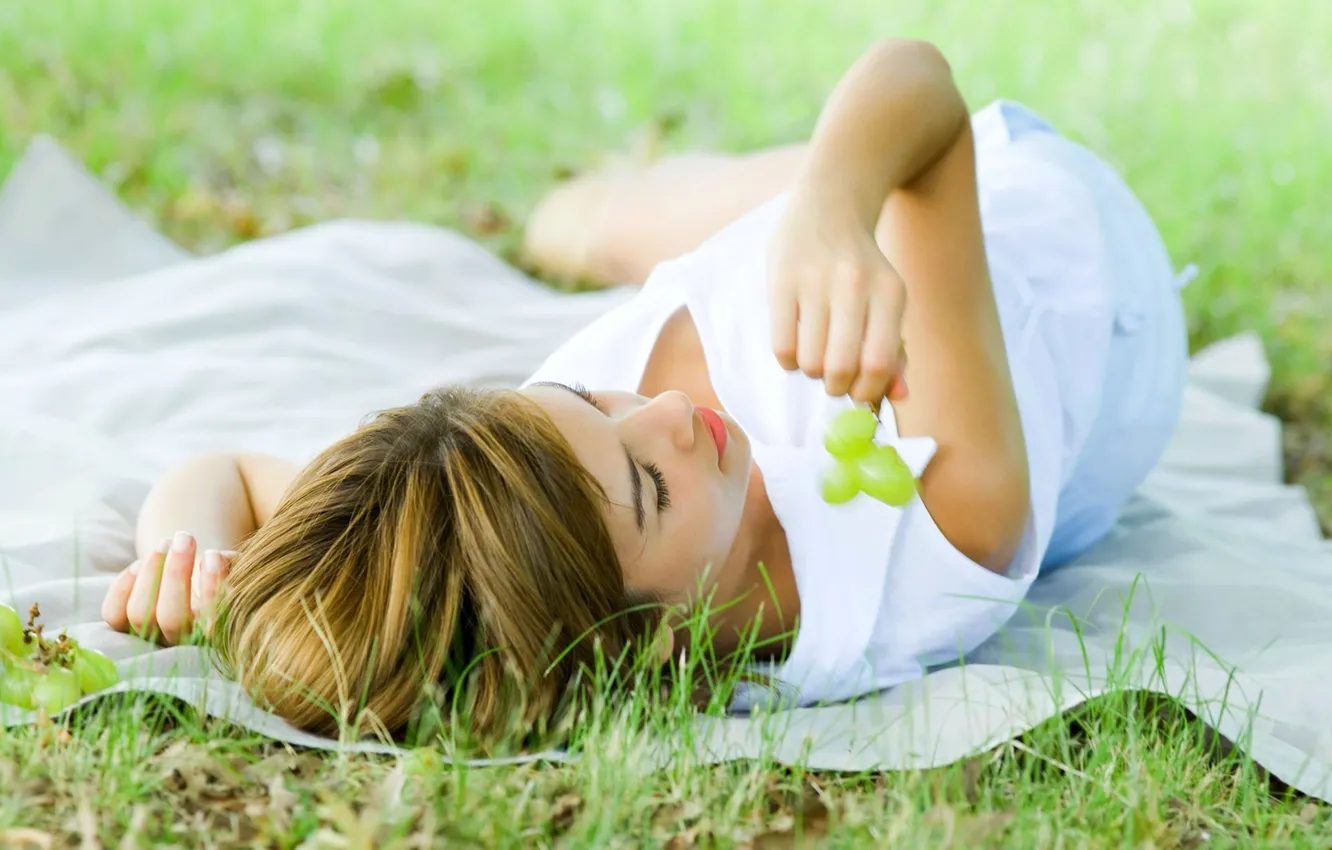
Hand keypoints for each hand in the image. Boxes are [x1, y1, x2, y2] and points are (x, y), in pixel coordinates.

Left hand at [101, 532, 233, 645]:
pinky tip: (138, 564)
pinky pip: (114, 614)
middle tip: (185, 538)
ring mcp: (150, 638)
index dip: (210, 589)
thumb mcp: (234, 568)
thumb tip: (215, 560)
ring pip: (140, 614)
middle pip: (171, 618)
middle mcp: (182, 643)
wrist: (197, 580)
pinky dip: (123, 586)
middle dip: (176, 574)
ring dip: (151, 571)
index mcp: (216, 635)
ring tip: (166, 542)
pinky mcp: (124, 628)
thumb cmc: (222, 572)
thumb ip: (232, 567)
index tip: (213, 554)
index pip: (211, 624)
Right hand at [768, 189, 908, 405]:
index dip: (868, 392)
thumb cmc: (861, 268)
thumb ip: (895, 350)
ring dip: (811, 372)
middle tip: (834, 381)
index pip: (879, 363)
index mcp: (890, 291)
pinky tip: (795, 346)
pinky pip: (782, 346)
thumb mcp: (886, 301)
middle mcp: (855, 284)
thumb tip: (899, 397)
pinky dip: (789, 360)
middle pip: (842, 367)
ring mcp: (815, 281)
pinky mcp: (781, 281)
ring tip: (814, 355)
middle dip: (836, 387)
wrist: (827, 207)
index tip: (860, 394)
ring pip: (810, 361)